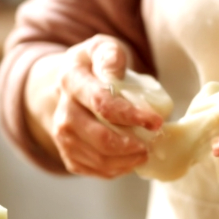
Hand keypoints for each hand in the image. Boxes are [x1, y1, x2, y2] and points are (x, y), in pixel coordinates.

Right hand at [25, 36, 165, 178]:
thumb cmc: (95, 65)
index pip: (102, 104)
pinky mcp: (67, 154)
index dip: (131, 116)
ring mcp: (62, 136)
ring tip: (145, 152)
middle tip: (152, 143)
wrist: (72, 85)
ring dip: (126, 160)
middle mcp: (63, 111)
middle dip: (131, 145)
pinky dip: (115, 170)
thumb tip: (113, 71)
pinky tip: (129, 160)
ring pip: (97, 158)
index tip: (155, 122)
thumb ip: (110, 54)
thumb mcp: (103, 48)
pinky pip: (93, 170)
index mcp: (71, 80)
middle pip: (100, 137)